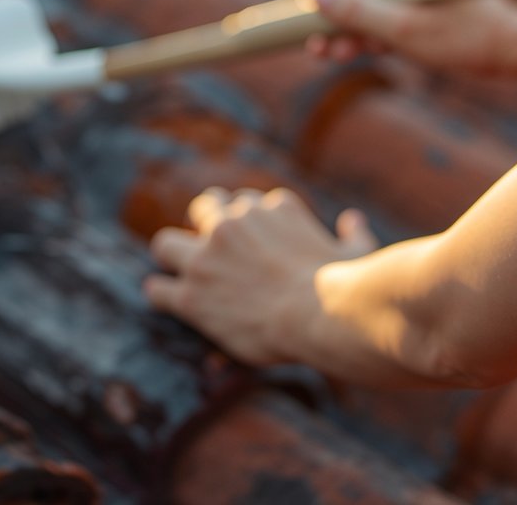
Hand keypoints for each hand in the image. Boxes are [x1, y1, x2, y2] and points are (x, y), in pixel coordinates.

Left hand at [144, 186, 378, 365]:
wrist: (323, 314)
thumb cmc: (347, 285)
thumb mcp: (357, 251)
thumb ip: (352, 233)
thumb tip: (351, 219)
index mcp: (274, 206)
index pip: (247, 203)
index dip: (248, 225)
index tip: (251, 245)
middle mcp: (235, 221)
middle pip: (204, 207)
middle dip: (204, 225)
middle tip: (211, 252)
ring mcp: (208, 256)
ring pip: (166, 243)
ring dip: (172, 255)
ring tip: (179, 272)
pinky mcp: (192, 293)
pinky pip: (159, 288)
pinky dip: (162, 295)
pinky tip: (168, 301)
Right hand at [299, 0, 516, 77]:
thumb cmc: (465, 39)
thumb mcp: (402, 32)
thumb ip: (355, 13)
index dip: (330, 17)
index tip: (311, 44)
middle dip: (348, 27)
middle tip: (327, 57)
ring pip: (381, 2)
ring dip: (365, 31)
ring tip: (346, 56)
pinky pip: (400, 5)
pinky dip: (388, 28)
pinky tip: (375, 48)